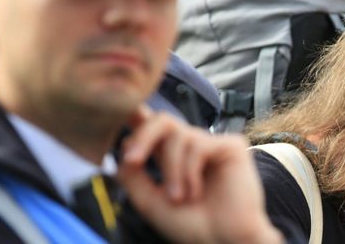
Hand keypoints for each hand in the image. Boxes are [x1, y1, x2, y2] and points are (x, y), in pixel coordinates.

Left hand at [117, 108, 282, 243]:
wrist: (223, 242)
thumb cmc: (192, 226)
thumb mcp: (150, 202)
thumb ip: (132, 176)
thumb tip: (119, 150)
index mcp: (171, 157)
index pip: (151, 127)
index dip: (134, 116)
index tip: (113, 114)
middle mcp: (191, 147)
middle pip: (162, 120)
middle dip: (143, 136)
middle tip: (132, 160)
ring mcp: (212, 145)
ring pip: (178, 136)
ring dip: (172, 171)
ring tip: (181, 197)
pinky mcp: (231, 146)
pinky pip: (199, 145)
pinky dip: (190, 171)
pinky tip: (196, 191)